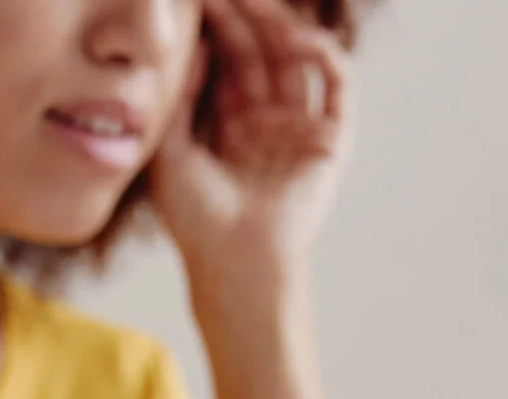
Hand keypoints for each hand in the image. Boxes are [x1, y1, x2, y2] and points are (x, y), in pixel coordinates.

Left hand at [150, 0, 350, 289]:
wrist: (233, 262)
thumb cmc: (196, 220)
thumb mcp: (169, 150)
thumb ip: (179, 98)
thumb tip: (192, 46)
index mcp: (229, 126)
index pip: (229, 62)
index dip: (219, 28)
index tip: (200, 1)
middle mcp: (266, 123)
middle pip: (262, 54)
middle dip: (247, 17)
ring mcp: (299, 129)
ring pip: (297, 61)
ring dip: (281, 26)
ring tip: (257, 2)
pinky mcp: (330, 140)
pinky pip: (338, 86)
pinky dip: (325, 56)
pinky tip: (298, 38)